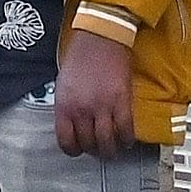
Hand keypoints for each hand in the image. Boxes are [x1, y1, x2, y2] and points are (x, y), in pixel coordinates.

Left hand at [52, 28, 137, 158]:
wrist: (100, 40)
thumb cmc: (79, 58)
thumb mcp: (63, 86)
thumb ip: (67, 107)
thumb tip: (73, 125)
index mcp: (64, 106)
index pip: (65, 140)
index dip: (73, 150)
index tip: (78, 150)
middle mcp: (82, 110)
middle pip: (88, 144)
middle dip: (93, 150)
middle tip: (98, 149)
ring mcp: (103, 108)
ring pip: (108, 142)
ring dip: (111, 150)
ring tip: (113, 149)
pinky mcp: (122, 102)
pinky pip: (126, 130)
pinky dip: (127, 139)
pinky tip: (127, 140)